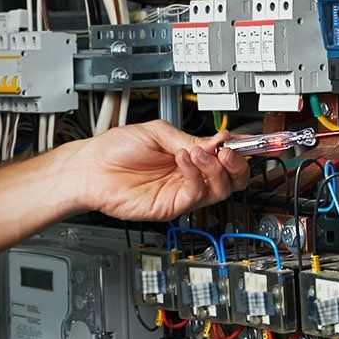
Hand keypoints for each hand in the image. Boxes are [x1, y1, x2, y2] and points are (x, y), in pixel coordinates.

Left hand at [66, 121, 248, 219]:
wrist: (91, 169)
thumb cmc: (115, 149)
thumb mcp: (157, 133)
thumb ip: (188, 139)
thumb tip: (216, 140)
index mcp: (187, 154)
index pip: (222, 156)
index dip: (239, 150)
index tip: (247, 141)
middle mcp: (188, 175)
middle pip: (230, 179)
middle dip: (237, 164)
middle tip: (229, 151)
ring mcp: (180, 192)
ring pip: (219, 189)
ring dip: (215, 168)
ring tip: (200, 153)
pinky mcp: (171, 206)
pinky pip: (195, 194)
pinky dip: (195, 175)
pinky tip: (184, 160)